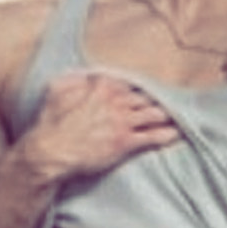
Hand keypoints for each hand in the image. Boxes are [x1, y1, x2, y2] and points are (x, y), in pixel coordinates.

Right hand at [19, 71, 180, 184]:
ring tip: (176, 117)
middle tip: (166, 105)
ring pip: (152, 114)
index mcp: (100, 87)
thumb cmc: (50, 123)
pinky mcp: (126, 142)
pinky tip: (175, 134)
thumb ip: (71, 80)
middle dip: (154, 101)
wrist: (51, 151)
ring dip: (165, 115)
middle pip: (144, 98)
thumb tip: (81, 76)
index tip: (141, 93)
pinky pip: (153, 136)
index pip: (126, 84)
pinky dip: (166, 135)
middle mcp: (115, 102)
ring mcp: (122, 122)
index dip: (135, 90)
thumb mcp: (56, 91)